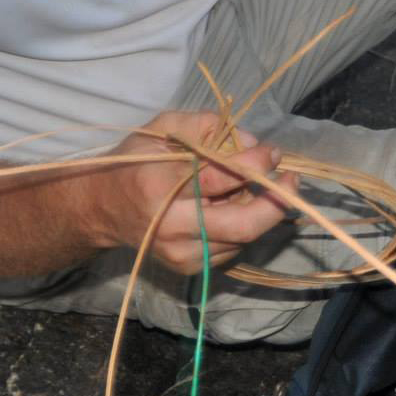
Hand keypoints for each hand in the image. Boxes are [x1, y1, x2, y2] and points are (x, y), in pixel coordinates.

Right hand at [89, 110, 295, 273]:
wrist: (103, 209)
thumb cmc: (135, 162)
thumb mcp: (163, 129)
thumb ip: (206, 127)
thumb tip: (251, 142)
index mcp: (159, 186)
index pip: (221, 178)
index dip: (256, 164)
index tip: (272, 152)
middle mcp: (171, 227)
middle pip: (243, 225)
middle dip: (276, 203)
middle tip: (291, 179)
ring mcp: (181, 254)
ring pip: (244, 238)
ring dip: (259, 211)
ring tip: (252, 188)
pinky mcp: (189, 269)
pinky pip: (233, 247)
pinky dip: (243, 226)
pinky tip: (231, 207)